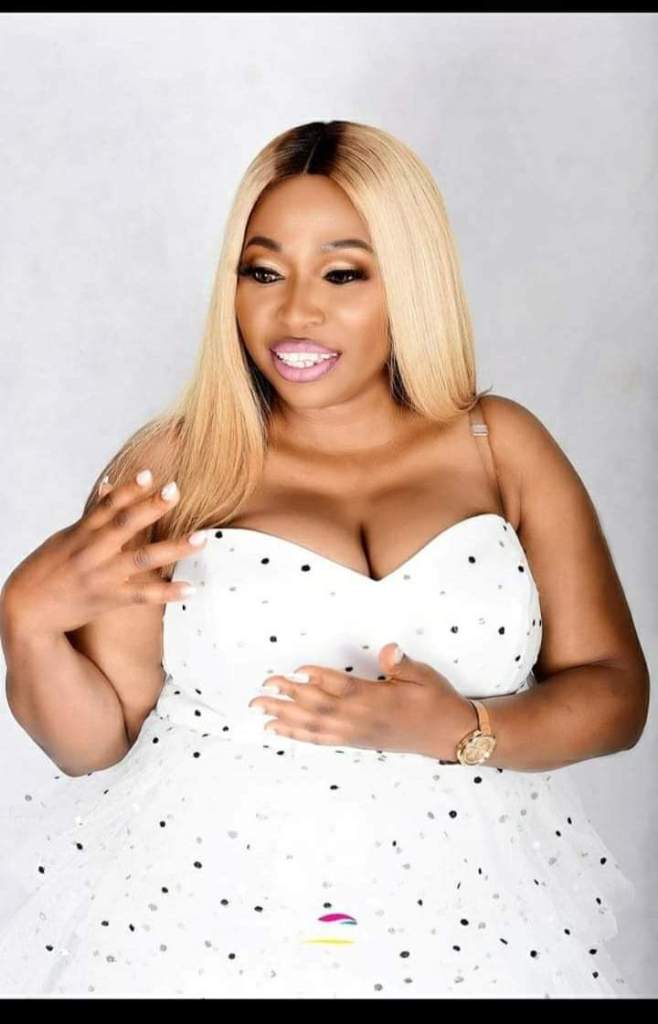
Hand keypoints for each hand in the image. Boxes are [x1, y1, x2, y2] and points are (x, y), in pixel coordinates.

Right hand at [0, 471, 207, 639]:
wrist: (26, 610)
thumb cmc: (46, 569)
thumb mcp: (66, 536)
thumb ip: (94, 514)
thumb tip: (110, 483)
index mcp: (82, 532)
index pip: (108, 505)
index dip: (129, 488)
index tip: (150, 473)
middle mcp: (93, 551)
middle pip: (125, 525)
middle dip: (152, 508)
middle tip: (176, 491)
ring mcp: (102, 576)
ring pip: (141, 559)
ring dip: (174, 548)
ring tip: (202, 538)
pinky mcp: (108, 599)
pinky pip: (143, 596)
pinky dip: (167, 593)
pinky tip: (191, 588)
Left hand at [247, 642, 477, 760]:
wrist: (449, 735)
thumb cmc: (436, 701)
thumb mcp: (425, 677)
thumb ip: (403, 664)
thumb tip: (389, 649)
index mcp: (377, 699)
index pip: (341, 687)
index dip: (316, 678)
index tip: (294, 669)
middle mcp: (361, 719)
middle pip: (318, 707)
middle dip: (288, 698)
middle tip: (262, 688)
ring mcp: (356, 733)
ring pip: (314, 726)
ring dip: (284, 718)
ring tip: (260, 710)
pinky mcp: (355, 742)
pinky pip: (320, 740)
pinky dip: (297, 735)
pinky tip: (279, 730)